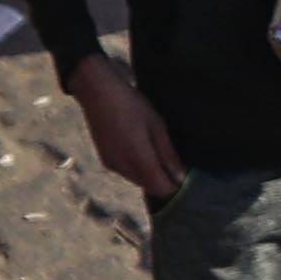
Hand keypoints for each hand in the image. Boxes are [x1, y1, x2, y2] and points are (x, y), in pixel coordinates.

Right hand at [65, 54, 184, 200]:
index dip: (175, 186)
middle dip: (162, 180)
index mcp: (138, 159)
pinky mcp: (105, 159)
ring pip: (137, 180)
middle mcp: (123, 166)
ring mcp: (112, 164)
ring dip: (149, 174)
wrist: (96, 91)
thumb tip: (180, 178)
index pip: (161, 188)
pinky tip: (138, 149)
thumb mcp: (156, 127)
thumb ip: (168, 155)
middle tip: (171, 162)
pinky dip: (136, 168)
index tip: (184, 177)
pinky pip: (125, 172)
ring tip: (154, 151)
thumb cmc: (129, 104)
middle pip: (150, 186)